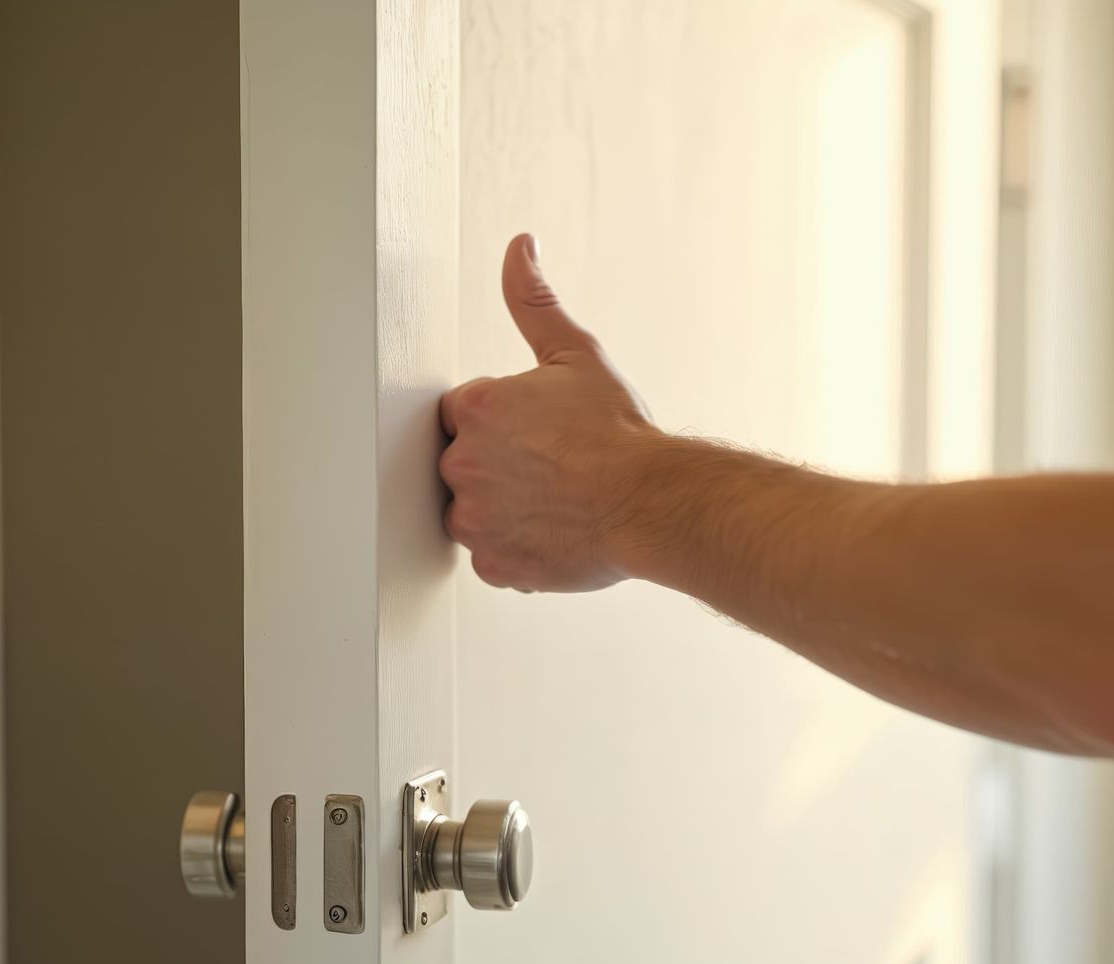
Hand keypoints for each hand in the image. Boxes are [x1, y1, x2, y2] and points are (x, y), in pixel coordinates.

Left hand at [438, 234, 661, 591]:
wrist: (651, 503)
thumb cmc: (618, 433)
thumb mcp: (575, 355)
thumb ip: (534, 302)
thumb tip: (519, 248)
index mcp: (476, 407)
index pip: (463, 411)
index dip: (503, 421)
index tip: (536, 433)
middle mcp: (461, 463)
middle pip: (462, 462)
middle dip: (498, 464)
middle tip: (551, 467)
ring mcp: (473, 519)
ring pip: (472, 511)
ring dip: (501, 507)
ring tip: (552, 499)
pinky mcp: (491, 564)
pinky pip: (491, 555)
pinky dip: (515, 547)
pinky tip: (552, 530)